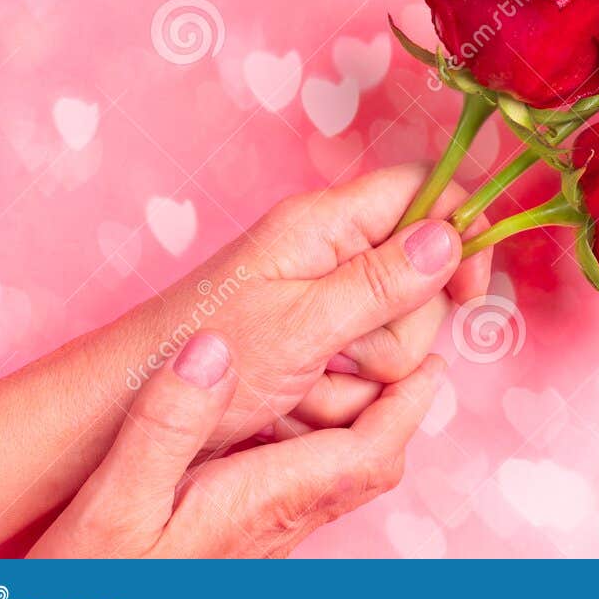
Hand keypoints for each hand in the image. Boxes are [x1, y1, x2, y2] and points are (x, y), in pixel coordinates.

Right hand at [30, 332, 442, 556]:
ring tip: (351, 371)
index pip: (368, 451)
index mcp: (263, 503)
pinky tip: (281, 421)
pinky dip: (314, 446)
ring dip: (357, 427)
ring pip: (338, 479)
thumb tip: (213, 350)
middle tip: (402, 356)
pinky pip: (303, 488)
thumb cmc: (92, 584)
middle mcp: (278, 524)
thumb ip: (166, 425)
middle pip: (369, 466)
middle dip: (394, 411)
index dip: (407, 405)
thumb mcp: (115, 499)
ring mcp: (263, 537)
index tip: (428, 360)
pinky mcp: (241, 542)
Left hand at [117, 162, 491, 447]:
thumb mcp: (303, 323)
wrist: (132, 408)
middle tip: (344, 355)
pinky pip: (364, 376)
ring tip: (305, 385)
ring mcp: (323, 303)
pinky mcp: (315, 346)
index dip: (460, 231)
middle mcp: (329, 254)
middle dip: (399, 332)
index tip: (467, 290)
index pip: (424, 190)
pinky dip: (338, 399)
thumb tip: (449, 235)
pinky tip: (297, 405)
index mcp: (324, 225)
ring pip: (398, 337)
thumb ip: (382, 281)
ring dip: (363, 377)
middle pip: (421, 279)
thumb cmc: (202, 359)